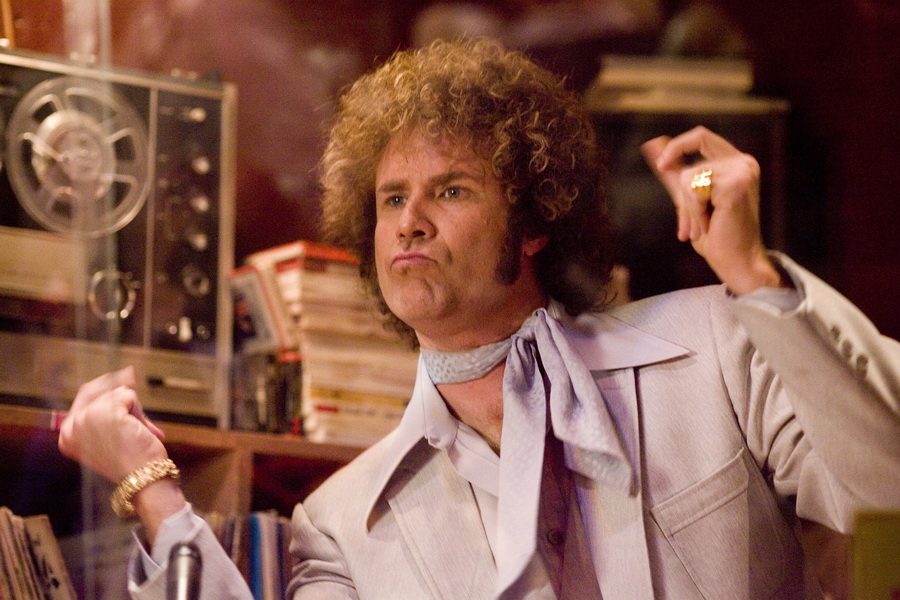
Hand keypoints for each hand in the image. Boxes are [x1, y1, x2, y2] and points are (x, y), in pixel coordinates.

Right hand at [58, 366, 167, 481]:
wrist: (142, 479)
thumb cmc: (131, 461)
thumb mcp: (111, 436)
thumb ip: (110, 413)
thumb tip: (126, 383)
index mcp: (67, 435)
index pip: (82, 397)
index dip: (101, 385)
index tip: (119, 376)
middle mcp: (71, 425)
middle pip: (94, 389)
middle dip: (115, 386)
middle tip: (129, 373)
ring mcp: (87, 417)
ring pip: (116, 393)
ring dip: (134, 410)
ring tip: (138, 433)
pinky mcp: (106, 412)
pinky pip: (129, 396)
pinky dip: (139, 412)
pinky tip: (140, 431)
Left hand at [641, 126, 784, 294]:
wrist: (735, 262)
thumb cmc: (716, 235)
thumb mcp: (689, 200)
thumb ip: (674, 172)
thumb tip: (652, 144)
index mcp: (736, 163)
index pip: (701, 136)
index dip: (676, 147)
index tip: (661, 166)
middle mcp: (744, 162)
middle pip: (691, 156)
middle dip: (682, 190)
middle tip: (687, 222)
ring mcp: (743, 171)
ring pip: (689, 176)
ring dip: (688, 206)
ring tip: (702, 226)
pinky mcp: (736, 183)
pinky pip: (694, 187)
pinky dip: (694, 210)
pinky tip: (709, 224)